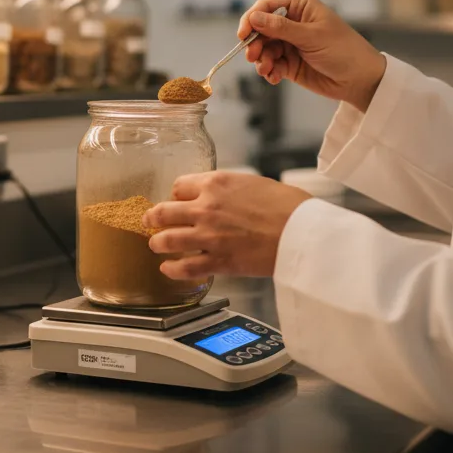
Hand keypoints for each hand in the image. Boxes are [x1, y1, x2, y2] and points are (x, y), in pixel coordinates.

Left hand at [144, 172, 311, 279]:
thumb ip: (231, 190)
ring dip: (158, 243)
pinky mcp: (218, 260)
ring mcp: (209, 235)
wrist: (302, 232)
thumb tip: (223, 198)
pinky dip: (172, 269)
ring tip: (156, 245)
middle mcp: (206, 207)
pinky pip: (185, 267)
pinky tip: (168, 269)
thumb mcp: (254, 183)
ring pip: (167, 239)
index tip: (177, 201)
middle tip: (150, 221)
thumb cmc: (289, 206)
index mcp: (217, 183)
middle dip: (153, 218)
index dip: (176, 195)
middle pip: (163, 211)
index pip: (179, 185)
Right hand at [239, 0, 386, 110]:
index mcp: (300, 7)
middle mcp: (293, 23)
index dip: (252, 18)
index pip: (266, 7)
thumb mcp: (312, 36)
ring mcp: (290, 44)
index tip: (243, 34)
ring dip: (261, 59)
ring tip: (267, 70)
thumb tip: (254, 17)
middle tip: (253, 56)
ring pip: (263, 49)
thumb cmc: (343, 50)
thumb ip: (281, 28)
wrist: (360, 79)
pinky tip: (274, 77)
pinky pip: (271, 65)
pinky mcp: (290, 63)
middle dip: (255, 43)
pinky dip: (269, 71)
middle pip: (261, 29)